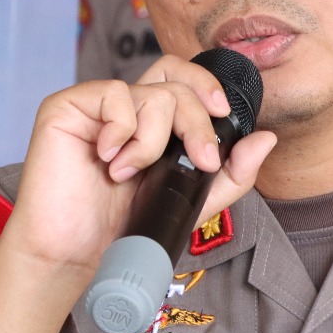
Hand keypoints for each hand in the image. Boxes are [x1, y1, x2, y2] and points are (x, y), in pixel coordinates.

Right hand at [0, 57, 274, 332]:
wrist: (75, 253)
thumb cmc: (121, 227)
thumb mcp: (191, 201)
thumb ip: (231, 173)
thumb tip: (266, 139)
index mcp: (150, 122)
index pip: (182, 78)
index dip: (207, 86)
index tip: (223, 115)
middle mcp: (125, 108)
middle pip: (176, 82)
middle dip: (198, 123)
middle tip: (198, 161)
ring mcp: (96, 106)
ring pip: (152, 93)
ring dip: (154, 141)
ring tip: (129, 173)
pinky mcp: (67, 107)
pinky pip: (114, 95)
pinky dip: (123, 131)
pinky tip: (109, 160)